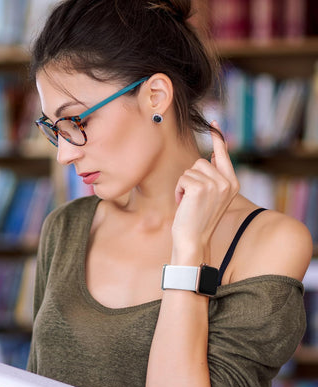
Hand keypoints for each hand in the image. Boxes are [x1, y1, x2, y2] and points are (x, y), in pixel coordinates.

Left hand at [171, 122, 238, 262]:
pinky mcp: (200, 187)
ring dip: (184, 184)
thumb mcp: (212, 196)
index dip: (218, 139)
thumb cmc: (198, 218)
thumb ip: (214, 176)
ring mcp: (215, 184)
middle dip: (191, 177)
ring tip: (189, 202)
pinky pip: (182, 178)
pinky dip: (178, 190)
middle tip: (193, 197)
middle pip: (200, 161)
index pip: (223, 155)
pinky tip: (183, 203)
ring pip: (190, 169)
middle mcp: (227, 182)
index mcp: (233, 183)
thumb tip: (210, 156)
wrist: (193, 239)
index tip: (214, 123)